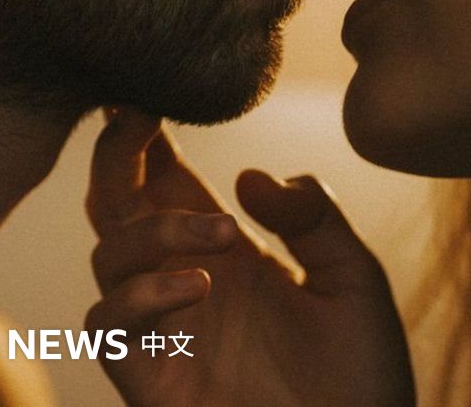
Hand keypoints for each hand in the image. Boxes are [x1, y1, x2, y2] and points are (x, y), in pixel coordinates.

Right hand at [84, 109, 415, 406]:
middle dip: (118, 157)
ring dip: (155, 229)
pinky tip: (202, 286)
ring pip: (108, 256)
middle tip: (139, 114)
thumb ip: (313, 220)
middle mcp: (187, 280)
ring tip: (226, 235)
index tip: (153, 93)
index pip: (169, 181)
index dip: (151, 137)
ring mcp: (167, 330)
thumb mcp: (354, 280)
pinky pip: (109, 325)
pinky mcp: (152, 380)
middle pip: (119, 205)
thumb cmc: (362, 377)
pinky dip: (144, 296)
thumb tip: (250, 175)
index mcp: (230, 251)